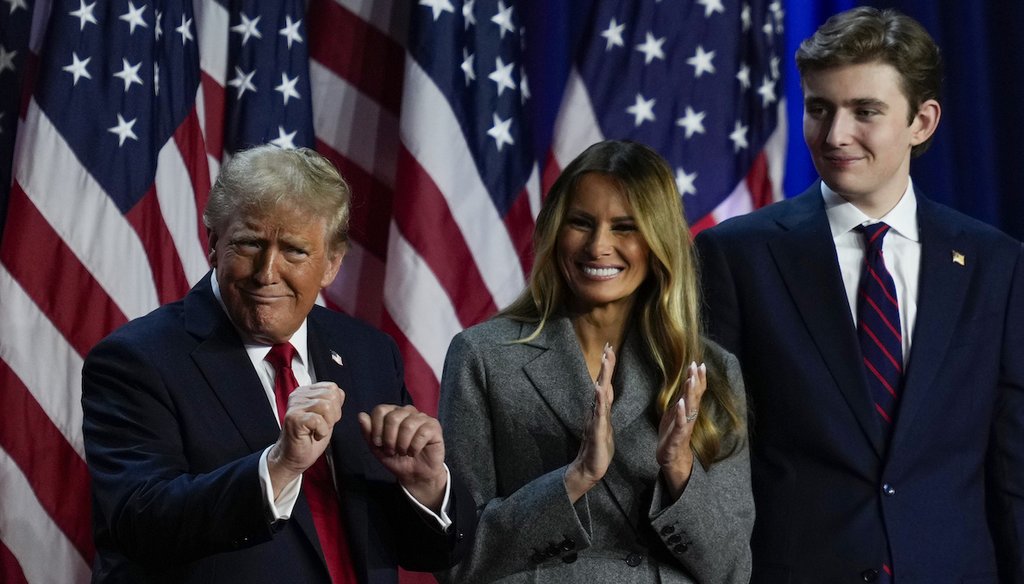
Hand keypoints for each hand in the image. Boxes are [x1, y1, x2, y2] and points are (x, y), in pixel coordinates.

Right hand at [267, 382, 344, 497]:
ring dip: (328, 423)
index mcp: (306, 392)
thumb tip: (339, 393)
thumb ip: (332, 402)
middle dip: (334, 414)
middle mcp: (298, 396)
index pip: (332, 387)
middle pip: (331, 395)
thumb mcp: (326, 416)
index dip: (336, 405)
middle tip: (323, 426)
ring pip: (326, 406)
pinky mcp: (293, 419)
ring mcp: (294, 406)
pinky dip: (322, 431)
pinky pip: (318, 419)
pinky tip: (314, 435)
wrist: (294, 457)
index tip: (326, 418)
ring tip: (318, 430)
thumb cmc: (309, 438)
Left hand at [358, 404, 447, 512]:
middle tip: (391, 451)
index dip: (376, 429)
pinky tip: (414, 452)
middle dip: (389, 439)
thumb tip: (361, 415)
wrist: (414, 474)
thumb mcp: (377, 448)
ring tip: (403, 452)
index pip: (380, 410)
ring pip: (408, 425)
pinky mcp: (434, 427)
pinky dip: (414, 447)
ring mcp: (422, 417)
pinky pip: (422, 433)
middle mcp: (407, 411)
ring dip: (402, 444)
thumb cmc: (396, 459)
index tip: (378, 444)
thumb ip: (368, 432)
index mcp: (392, 413)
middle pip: (393, 417)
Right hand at [565, 344, 615, 502]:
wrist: (589, 468)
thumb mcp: (604, 423)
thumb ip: (604, 407)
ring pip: (600, 395)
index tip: (609, 348)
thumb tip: (604, 392)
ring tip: (604, 362)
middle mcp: (596, 411)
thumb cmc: (598, 447)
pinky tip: (599, 390)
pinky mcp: (596, 431)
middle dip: (605, 366)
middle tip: (607, 347)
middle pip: (602, 384)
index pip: (606, 384)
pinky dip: (599, 401)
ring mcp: (595, 419)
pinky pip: (598, 414)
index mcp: (601, 409)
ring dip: (602, 378)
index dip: (608, 367)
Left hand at [657, 362, 705, 499]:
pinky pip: (681, 422)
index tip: (700, 363)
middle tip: (697, 365)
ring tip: (690, 379)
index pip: (695, 391)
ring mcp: (685, 425)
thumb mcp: (676, 413)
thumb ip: (682, 399)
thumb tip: (686, 382)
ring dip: (690, 393)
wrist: (672, 457)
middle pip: (695, 396)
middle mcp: (689, 416)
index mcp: (688, 410)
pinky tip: (680, 402)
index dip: (698, 378)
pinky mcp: (678, 435)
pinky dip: (681, 412)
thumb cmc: (673, 433)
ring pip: (689, 407)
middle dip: (696, 380)